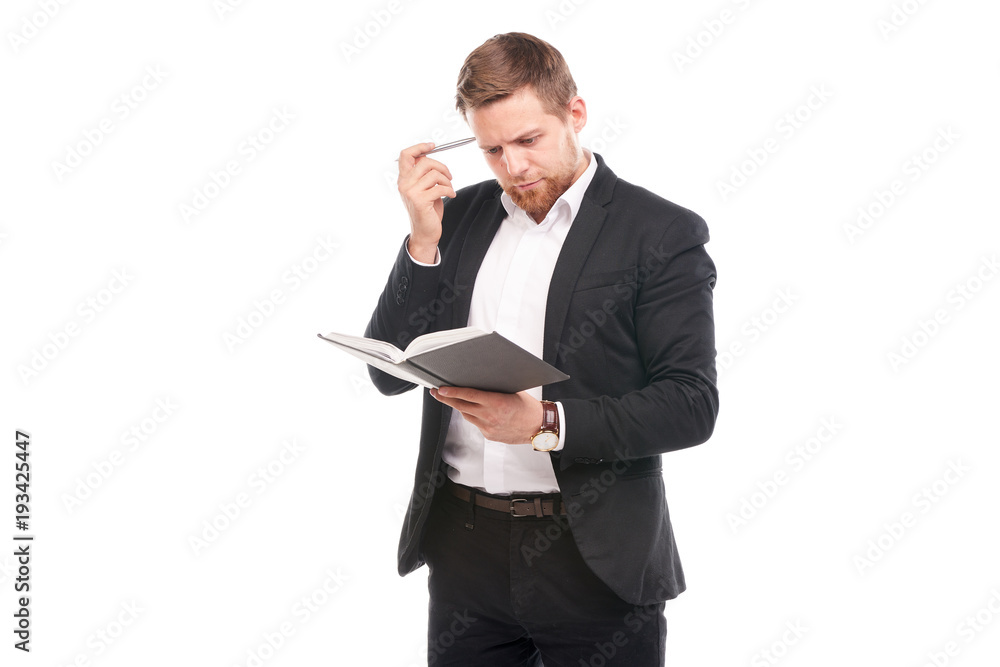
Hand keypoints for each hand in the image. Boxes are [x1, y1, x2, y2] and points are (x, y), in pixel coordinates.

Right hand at [397, 142, 457, 263]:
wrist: (425, 233)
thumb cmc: (427, 211)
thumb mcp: (424, 189)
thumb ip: (425, 175)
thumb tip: (432, 159)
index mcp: (403, 179)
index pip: (406, 155)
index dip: (419, 147)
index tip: (432, 146)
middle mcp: (404, 184)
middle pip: (425, 162)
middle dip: (441, 167)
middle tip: (449, 177)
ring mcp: (411, 192)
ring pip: (434, 174)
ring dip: (446, 181)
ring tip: (449, 189)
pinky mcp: (420, 201)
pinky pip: (440, 188)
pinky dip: (449, 190)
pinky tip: (451, 195)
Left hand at [430, 386, 542, 444]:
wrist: (538, 427)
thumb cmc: (528, 408)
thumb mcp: (512, 391)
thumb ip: (495, 388)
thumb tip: (479, 381)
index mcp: (496, 403)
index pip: (468, 395)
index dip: (452, 392)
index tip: (441, 389)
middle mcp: (490, 416)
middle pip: (461, 406)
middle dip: (446, 399)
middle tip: (436, 393)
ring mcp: (488, 428)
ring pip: (467, 415)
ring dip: (459, 407)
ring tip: (452, 399)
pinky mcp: (489, 435)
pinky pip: (476, 423)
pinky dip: (473, 416)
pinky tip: (474, 410)